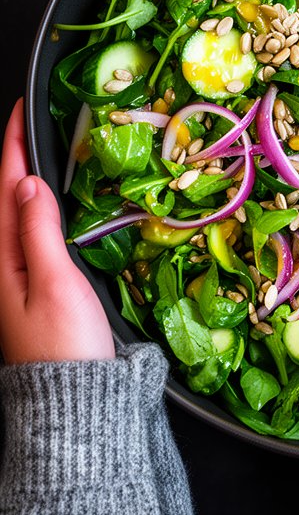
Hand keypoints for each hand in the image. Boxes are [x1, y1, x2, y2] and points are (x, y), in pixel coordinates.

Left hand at [0, 98, 114, 363]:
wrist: (75, 403)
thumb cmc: (65, 347)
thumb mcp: (52, 282)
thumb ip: (38, 230)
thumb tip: (26, 183)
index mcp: (1, 260)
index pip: (3, 189)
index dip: (11, 148)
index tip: (20, 110)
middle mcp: (4, 268)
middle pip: (7, 200)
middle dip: (18, 159)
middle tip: (35, 123)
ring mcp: (19, 283)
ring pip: (21, 219)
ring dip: (30, 185)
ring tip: (45, 154)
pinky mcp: (38, 295)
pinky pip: (35, 239)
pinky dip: (44, 214)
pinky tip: (57, 209)